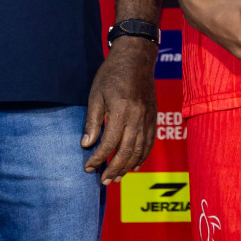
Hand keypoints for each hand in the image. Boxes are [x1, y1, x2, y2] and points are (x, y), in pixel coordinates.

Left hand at [82, 36, 157, 183]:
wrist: (136, 58)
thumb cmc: (112, 74)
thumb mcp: (96, 94)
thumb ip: (93, 120)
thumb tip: (86, 144)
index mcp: (121, 111)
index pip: (110, 143)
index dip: (98, 158)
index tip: (88, 167)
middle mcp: (137, 118)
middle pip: (126, 152)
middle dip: (114, 169)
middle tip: (103, 181)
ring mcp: (148, 119)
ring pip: (140, 151)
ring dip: (128, 167)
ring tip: (117, 177)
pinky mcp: (153, 118)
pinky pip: (149, 143)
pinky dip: (142, 157)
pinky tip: (134, 166)